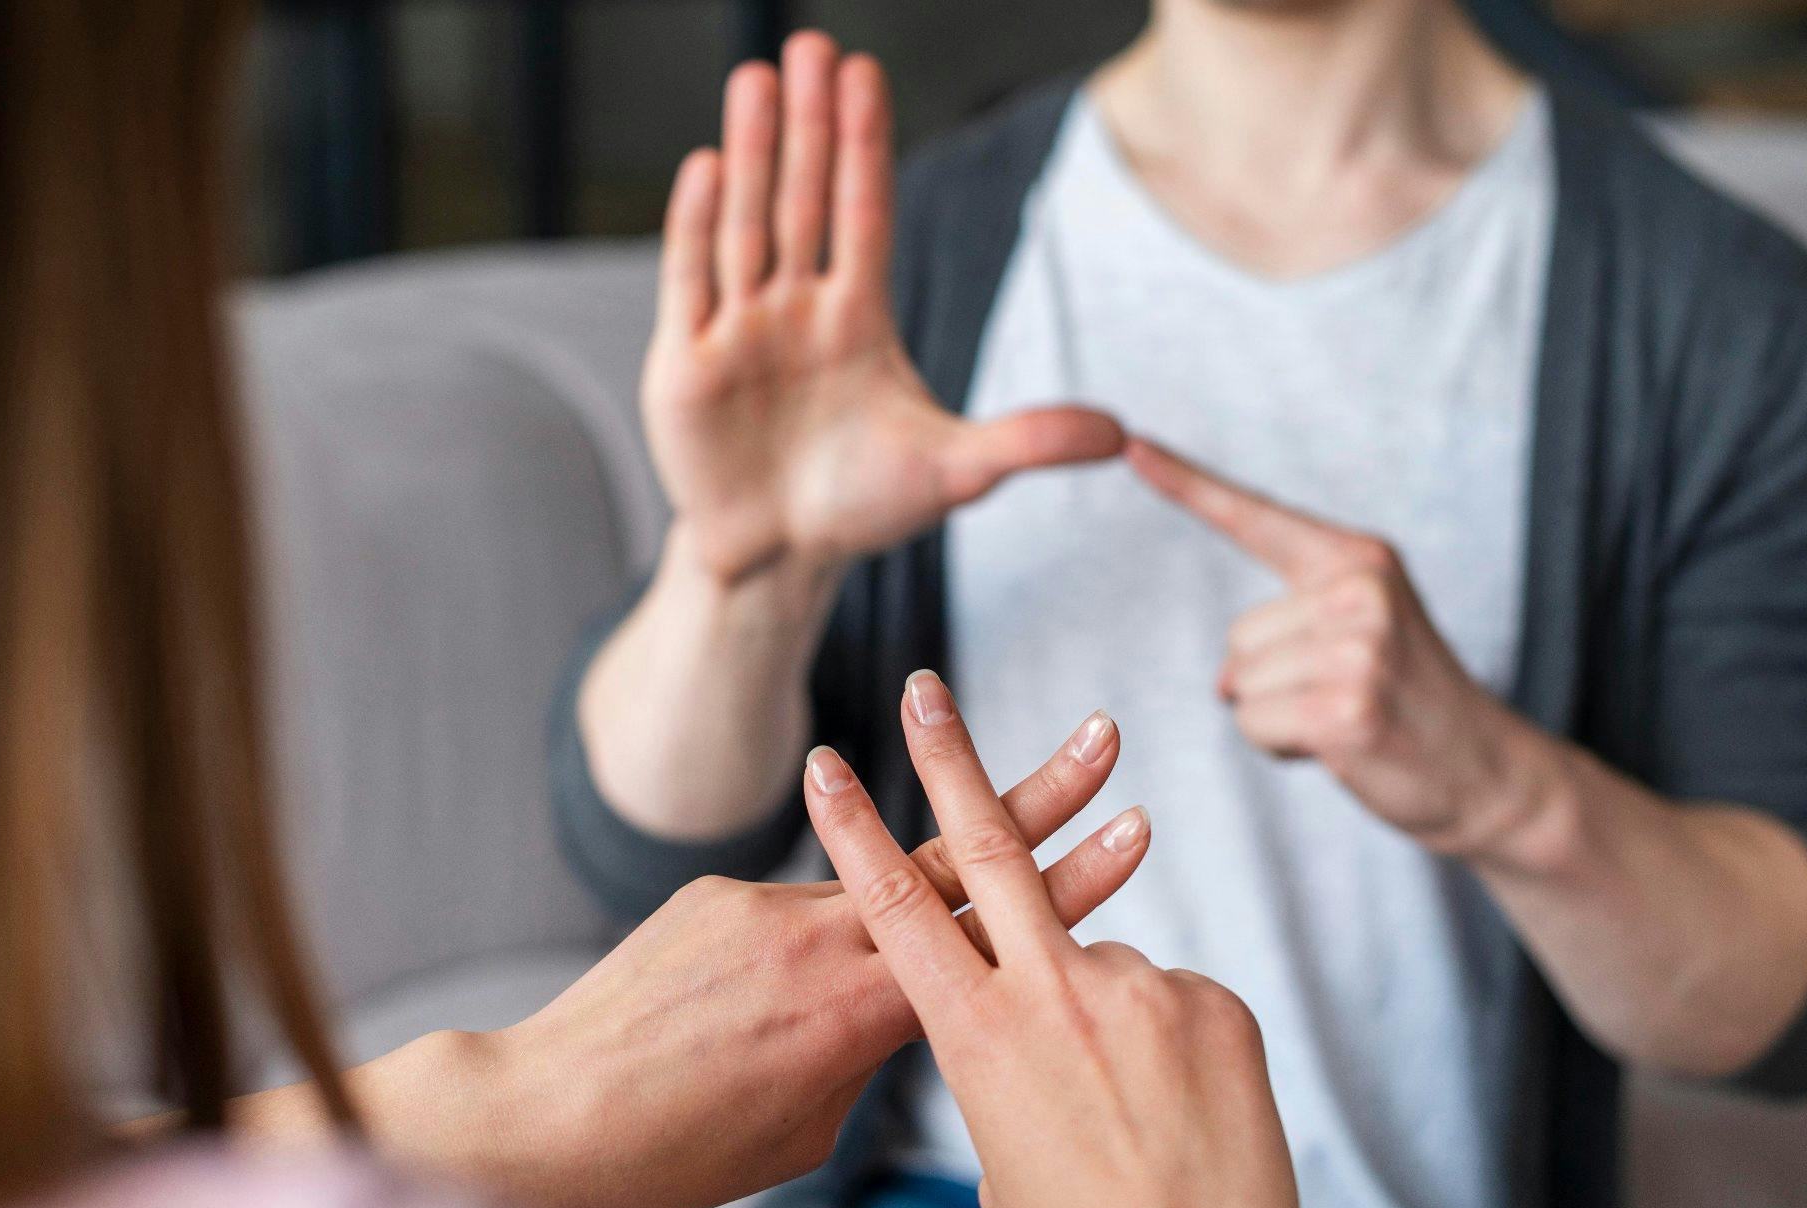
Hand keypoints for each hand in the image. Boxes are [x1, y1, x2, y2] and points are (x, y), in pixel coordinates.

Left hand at [416, 707, 1148, 1207]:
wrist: (547, 1114)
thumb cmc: (679, 1150)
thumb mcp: (808, 1126)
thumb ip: (868, 1047)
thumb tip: (892, 1004)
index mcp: (860, 1011)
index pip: (992, 933)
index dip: (1072, 880)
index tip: (1133, 830)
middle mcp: (821, 939)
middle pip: (956, 858)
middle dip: (1037, 796)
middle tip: (1101, 738)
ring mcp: (764, 905)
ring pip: (865, 884)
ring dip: (896, 890)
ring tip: (866, 942)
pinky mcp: (715, 892)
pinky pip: (786, 908)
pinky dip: (791, 947)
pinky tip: (740, 1000)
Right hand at [643, 32, 1121, 581]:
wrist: (777, 557)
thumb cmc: (861, 505)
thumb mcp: (955, 471)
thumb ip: (1028, 442)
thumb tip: (1122, 432)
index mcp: (859, 317)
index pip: (865, 213)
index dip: (865, 145)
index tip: (865, 73)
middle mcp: (797, 308)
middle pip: (804, 200)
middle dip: (809, 124)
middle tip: (811, 45)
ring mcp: (738, 329)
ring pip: (748, 224)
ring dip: (752, 153)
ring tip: (757, 77)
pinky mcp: (684, 362)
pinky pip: (690, 282)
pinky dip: (697, 227)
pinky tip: (708, 165)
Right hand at [806, 670, 1309, 1207]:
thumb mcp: (1005, 1164)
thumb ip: (1003, 1068)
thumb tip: (1027, 1031)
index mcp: (977, 1041)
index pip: (895, 910)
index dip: (854, 832)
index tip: (827, 766)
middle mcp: (1054, 995)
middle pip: (986, 848)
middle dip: (949, 758)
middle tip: (927, 689)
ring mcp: (1141, 991)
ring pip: (1098, 962)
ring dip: (1099, 1018)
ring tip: (1127, 1116)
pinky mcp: (1215, 1002)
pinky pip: (1169, 999)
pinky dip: (1162, 1045)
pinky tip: (1176, 1116)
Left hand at [1127, 437, 1545, 860]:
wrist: (1489, 771)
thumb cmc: (1410, 702)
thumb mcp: (1361, 632)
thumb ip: (1288, 626)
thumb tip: (1225, 679)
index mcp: (1359, 558)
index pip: (1255, 516)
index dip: (1186, 484)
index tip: (1131, 446)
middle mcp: (1359, 590)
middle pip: (1237, 636)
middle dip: (1273, 680)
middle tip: (1346, 695)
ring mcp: (1357, 648)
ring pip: (1240, 685)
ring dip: (1277, 716)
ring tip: (1346, 719)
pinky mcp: (1346, 707)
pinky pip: (1253, 723)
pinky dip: (1280, 746)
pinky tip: (1340, 747)